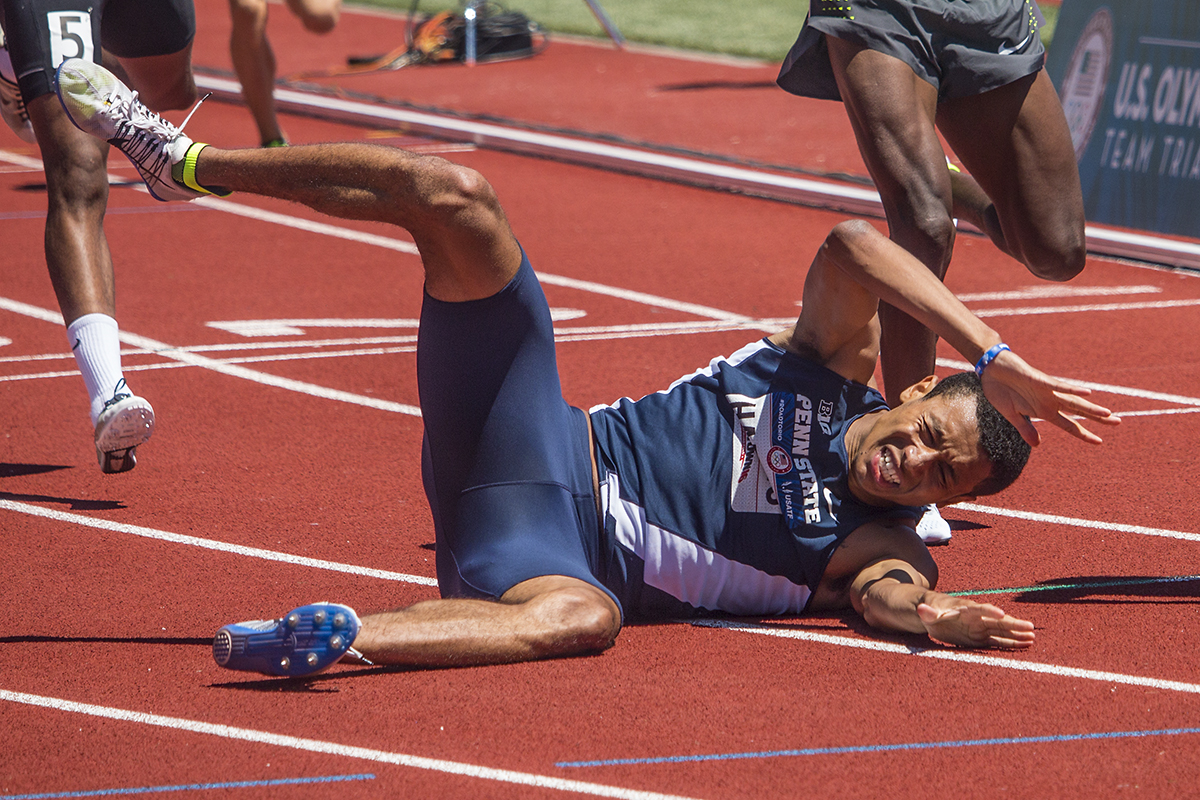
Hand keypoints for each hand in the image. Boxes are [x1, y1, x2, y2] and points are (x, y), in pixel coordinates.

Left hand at [916, 595, 1034, 649]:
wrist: (933, 614)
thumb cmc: (931, 611)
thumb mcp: (927, 612)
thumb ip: (927, 613)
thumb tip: (921, 610)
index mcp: (965, 609)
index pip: (979, 609)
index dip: (990, 611)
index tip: (1001, 614)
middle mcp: (977, 618)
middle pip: (997, 620)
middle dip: (1013, 624)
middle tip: (1030, 627)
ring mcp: (981, 628)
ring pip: (1002, 631)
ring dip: (1016, 634)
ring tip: (1033, 638)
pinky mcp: (981, 638)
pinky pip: (998, 641)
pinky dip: (1011, 643)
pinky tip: (1025, 645)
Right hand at [980, 349, 1119, 445]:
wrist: (990, 369)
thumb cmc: (1000, 390)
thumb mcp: (1012, 415)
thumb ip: (1026, 429)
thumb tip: (1038, 445)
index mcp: (1043, 411)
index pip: (1068, 425)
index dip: (1083, 434)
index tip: (1099, 442)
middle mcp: (1050, 401)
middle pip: (1078, 411)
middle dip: (1098, 418)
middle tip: (1118, 422)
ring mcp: (1046, 390)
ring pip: (1073, 400)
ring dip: (1090, 408)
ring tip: (1108, 414)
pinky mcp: (1039, 380)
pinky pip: (1058, 386)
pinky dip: (1072, 389)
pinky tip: (1087, 393)